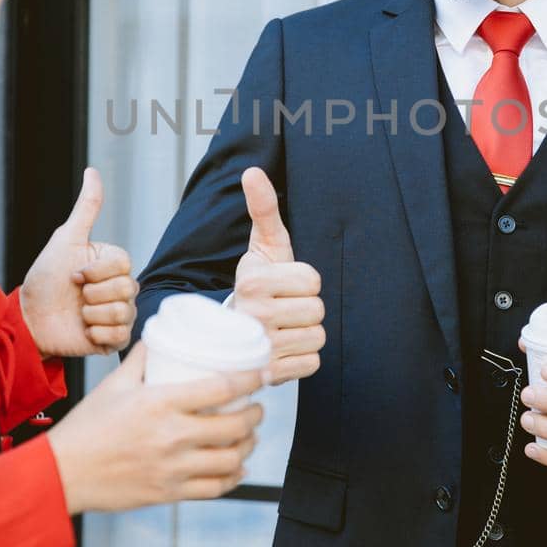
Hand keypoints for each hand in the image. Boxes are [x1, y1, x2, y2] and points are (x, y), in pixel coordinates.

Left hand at [20, 168, 137, 357]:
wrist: (29, 318)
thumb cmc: (45, 278)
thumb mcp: (66, 239)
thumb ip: (86, 208)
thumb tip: (93, 171)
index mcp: (113, 264)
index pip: (123, 264)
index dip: (95, 271)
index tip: (74, 274)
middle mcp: (120, 288)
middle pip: (126, 288)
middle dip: (92, 293)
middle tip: (76, 295)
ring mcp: (119, 314)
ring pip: (123, 312)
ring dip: (92, 314)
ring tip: (78, 313)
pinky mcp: (114, 339)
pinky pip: (120, 336)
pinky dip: (97, 334)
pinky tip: (84, 330)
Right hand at [46, 342, 265, 511]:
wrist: (63, 473)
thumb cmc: (87, 426)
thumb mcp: (113, 384)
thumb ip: (139, 359)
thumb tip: (158, 337)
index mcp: (161, 403)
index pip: (222, 388)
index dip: (251, 380)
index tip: (263, 374)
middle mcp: (173, 436)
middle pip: (234, 425)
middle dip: (255, 415)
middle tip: (257, 408)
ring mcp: (173, 467)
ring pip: (230, 458)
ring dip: (248, 445)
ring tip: (250, 436)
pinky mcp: (170, 492)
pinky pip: (215, 487)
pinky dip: (233, 477)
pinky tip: (237, 468)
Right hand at [232, 167, 323, 384]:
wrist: (228, 334)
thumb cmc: (256, 286)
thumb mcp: (262, 247)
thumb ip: (263, 208)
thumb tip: (252, 171)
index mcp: (252, 281)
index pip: (314, 281)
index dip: (304, 282)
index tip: (282, 286)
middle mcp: (254, 316)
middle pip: (317, 309)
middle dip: (305, 308)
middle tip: (282, 309)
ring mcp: (260, 349)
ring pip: (317, 337)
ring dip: (305, 334)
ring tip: (281, 329)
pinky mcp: (269, 374)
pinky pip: (312, 363)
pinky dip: (302, 358)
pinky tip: (282, 349)